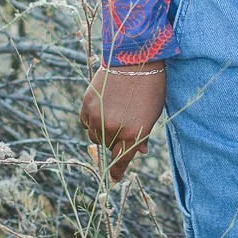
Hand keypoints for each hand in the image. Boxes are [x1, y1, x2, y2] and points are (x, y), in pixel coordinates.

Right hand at [80, 65, 166, 179]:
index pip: (121, 161)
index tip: (114, 178)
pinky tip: (102, 107)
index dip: (117, 171)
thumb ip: (142, 135)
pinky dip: (92, 120)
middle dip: (115, 140)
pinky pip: (85, 122)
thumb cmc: (150, 87)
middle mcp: (113, 129)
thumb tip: (140, 151)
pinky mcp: (86, 105)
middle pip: (108, 146)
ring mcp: (97, 117)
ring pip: (94, 136)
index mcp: (132, 134)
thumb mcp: (152, 114)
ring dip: (102, 131)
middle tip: (124, 123)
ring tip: (114, 112)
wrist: (135, 58)